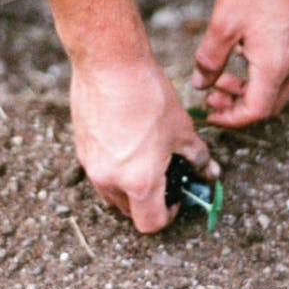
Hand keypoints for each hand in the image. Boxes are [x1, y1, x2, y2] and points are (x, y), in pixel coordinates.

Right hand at [71, 58, 219, 232]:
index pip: (151, 223)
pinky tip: (128, 137)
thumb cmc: (149, 97)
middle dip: (148, 200)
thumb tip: (208, 171)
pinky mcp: (81, 146)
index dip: (168, 216)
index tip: (176, 199)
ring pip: (111, 191)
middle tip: (164, 176)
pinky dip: (114, 165)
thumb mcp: (182, 130)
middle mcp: (109, 180)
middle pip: (128, 210)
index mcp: (139, 183)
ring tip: (145, 156)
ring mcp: (90, 164)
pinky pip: (98, 168)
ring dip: (128, 185)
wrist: (110, 64)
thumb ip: (196, 158)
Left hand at [192, 0, 288, 126]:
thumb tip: (200, 84)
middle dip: (237, 107)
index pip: (255, 111)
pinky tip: (239, 54)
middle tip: (211, 96)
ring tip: (221, 77)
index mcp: (275, 65)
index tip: (208, 113)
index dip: (230, 119)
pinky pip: (281, 71)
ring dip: (248, 91)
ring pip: (276, 89)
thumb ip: (210, 60)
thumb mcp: (223, 24)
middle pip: (268, 105)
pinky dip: (259, 75)